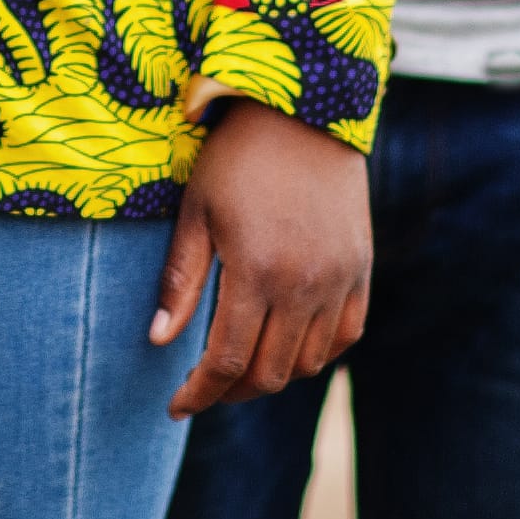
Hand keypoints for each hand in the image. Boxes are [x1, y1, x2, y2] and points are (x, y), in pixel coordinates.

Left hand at [149, 101, 370, 417]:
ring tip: (241, 368)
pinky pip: (345, 335)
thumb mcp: (197, 212)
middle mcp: (305, 285)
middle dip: (231, 392)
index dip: (199, 393)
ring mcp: (339, 280)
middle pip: (270, 373)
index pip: (228, 361)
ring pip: (308, 362)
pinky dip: (316, 354)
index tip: (176, 406)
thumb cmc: (238, 157)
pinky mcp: (361, 269)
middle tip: (204, 388)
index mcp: (257, 272)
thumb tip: (158, 340)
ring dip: (271, 376)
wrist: (305, 112)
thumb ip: (181, 281)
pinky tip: (288, 348)